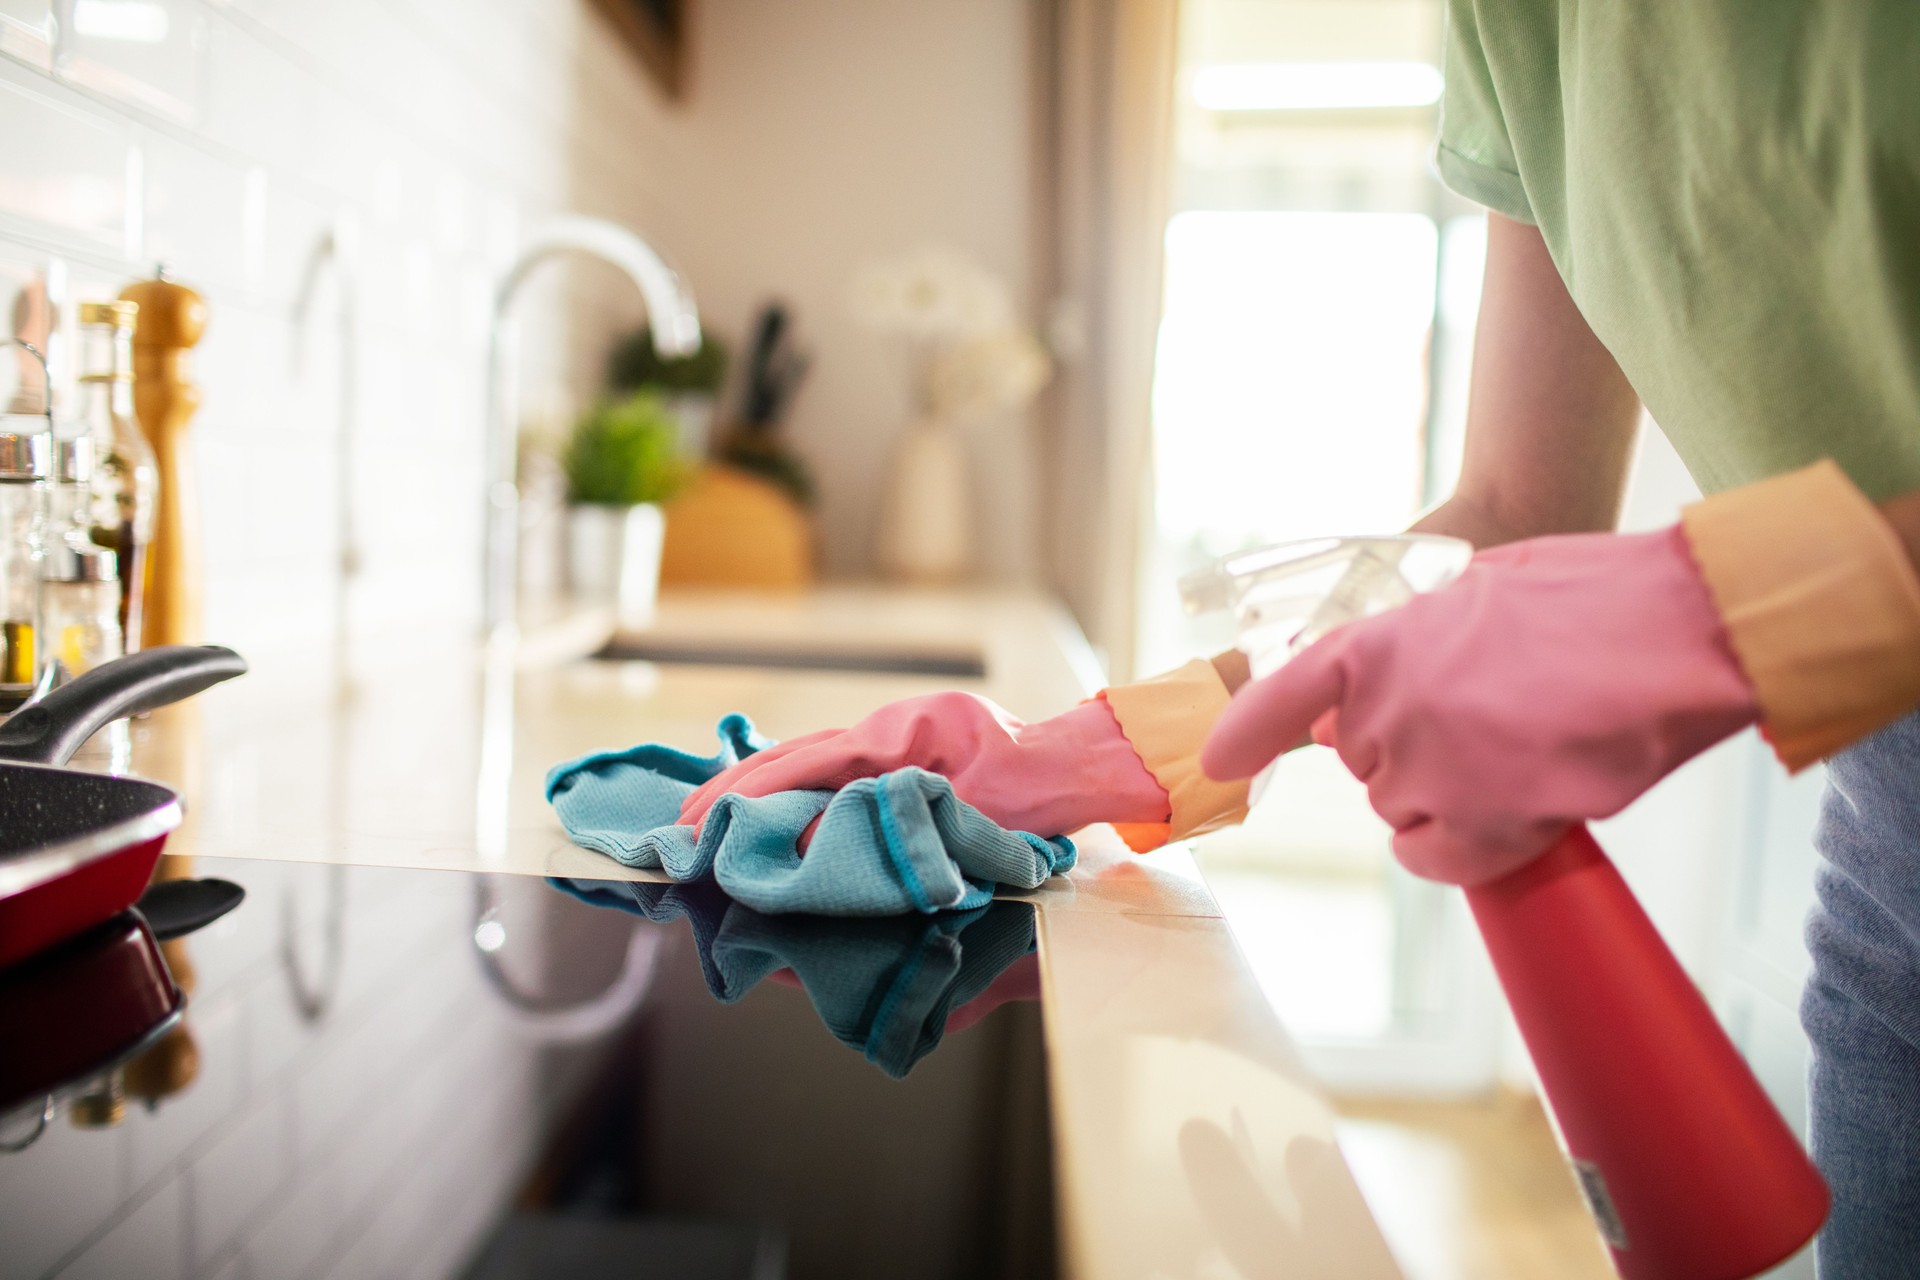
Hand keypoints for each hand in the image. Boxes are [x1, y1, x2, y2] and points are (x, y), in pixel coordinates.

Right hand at [678, 691, 1168, 838]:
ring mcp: (895, 737)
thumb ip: (909, 830)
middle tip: (684, 820)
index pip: (814, 761)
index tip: (708, 813)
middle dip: (739, 788)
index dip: (756, 789)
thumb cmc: (1043, 797)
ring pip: (811, 759)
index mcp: (905, 734)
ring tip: (705, 814)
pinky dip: (793, 787)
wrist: (1082, 768)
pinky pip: (834, 770)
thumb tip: (834, 848)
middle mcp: (892, 729)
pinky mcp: (900, 754)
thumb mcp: (979, 818)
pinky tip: (763, 808)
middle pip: (800, 755)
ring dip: (759, 786)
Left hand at [1201, 526, 1757, 884]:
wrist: (1673, 635)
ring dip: (1448, 797)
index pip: (1280, 702)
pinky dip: (1463, 848)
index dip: (1245, 734)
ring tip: (1524, 748)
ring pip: (1404, 811)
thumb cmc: (1586, 601)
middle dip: (1411, 749)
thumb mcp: (1469, 595)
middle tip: (1491, 714)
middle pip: (1364, 765)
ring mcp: (1428, 777)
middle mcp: (1383, 716)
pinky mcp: (1479, 830)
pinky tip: (1514, 810)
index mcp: (1375, 646)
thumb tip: (1366, 699)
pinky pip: (1437, 860)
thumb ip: (1406, 647)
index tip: (1221, 759)